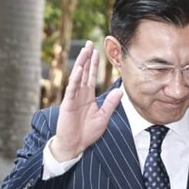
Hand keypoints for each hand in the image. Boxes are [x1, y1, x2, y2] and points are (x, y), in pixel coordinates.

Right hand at [49, 40, 122, 161]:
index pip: (90, 76)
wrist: (75, 145)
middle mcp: (80, 94)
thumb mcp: (103, 117)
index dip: (94, 64)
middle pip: (84, 72)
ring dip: (81, 63)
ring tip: (85, 50)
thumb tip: (120, 91)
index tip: (97, 51)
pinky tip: (79, 68)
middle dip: (87, 58)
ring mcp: (73, 98)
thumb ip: (111, 104)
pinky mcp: (68, 104)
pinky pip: (72, 89)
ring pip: (78, 77)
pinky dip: (76, 79)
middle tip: (89, 43)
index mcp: (87, 97)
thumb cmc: (87, 133)